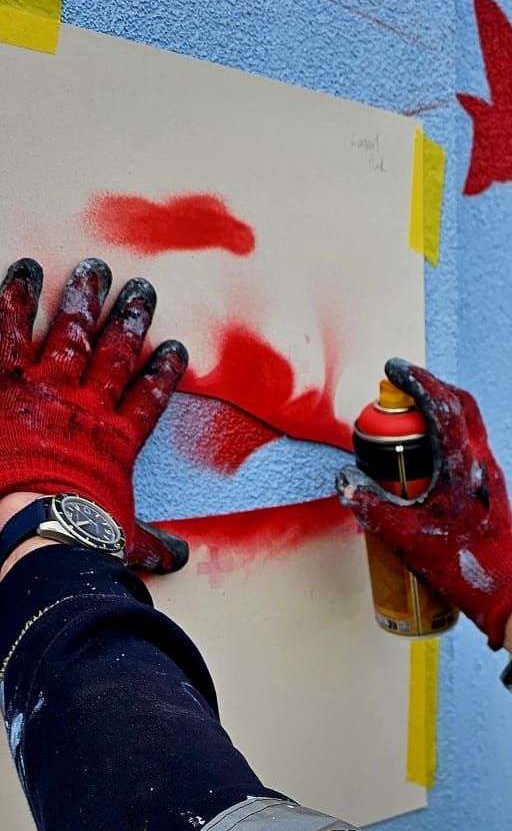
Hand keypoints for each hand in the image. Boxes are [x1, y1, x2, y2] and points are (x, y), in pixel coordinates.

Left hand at [0, 257, 189, 571]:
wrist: (41, 520)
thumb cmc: (82, 533)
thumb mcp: (123, 541)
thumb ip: (149, 544)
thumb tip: (176, 560)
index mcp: (119, 441)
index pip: (149, 398)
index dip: (162, 372)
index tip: (172, 351)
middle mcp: (90, 405)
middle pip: (116, 352)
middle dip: (129, 319)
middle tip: (140, 290)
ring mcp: (50, 387)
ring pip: (72, 331)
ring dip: (84, 299)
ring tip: (94, 271)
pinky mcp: (9, 380)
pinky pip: (11, 331)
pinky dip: (16, 299)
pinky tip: (24, 273)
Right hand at [337, 359, 511, 647]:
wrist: (503, 590)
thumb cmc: (459, 565)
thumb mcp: (404, 537)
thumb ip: (371, 507)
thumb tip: (345, 481)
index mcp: (462, 467)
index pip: (443, 407)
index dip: (418, 382)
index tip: (395, 370)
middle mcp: (482, 461)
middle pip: (461, 404)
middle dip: (431, 389)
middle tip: (402, 390)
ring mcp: (491, 472)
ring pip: (469, 423)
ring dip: (441, 410)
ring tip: (410, 420)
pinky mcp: (492, 485)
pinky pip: (470, 444)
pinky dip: (449, 434)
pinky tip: (427, 454)